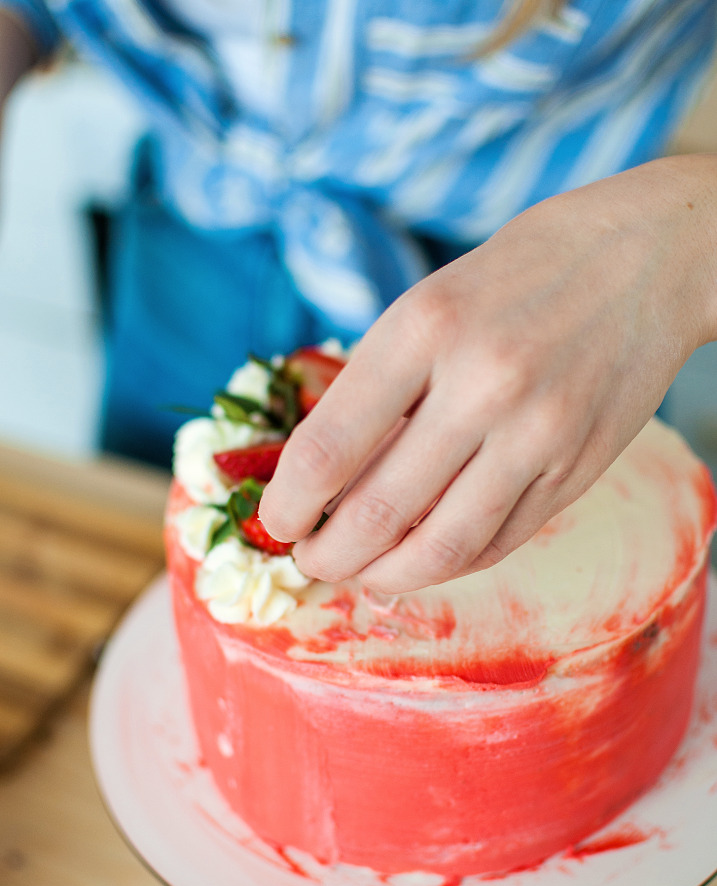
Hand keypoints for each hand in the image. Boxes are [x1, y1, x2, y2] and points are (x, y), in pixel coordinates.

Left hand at [260, 155, 716, 592]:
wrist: (644, 259)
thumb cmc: (515, 278)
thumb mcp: (428, 303)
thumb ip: (376, 387)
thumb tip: (317, 477)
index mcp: (426, 328)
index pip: (330, 447)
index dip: (287, 504)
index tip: (273, 522)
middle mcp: (483, 384)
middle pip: (378, 512)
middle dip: (327, 554)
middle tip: (309, 559)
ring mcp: (538, 434)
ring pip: (441, 547)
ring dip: (383, 576)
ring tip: (358, 572)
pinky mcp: (576, 470)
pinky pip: (496, 543)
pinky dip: (445, 563)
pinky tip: (418, 559)